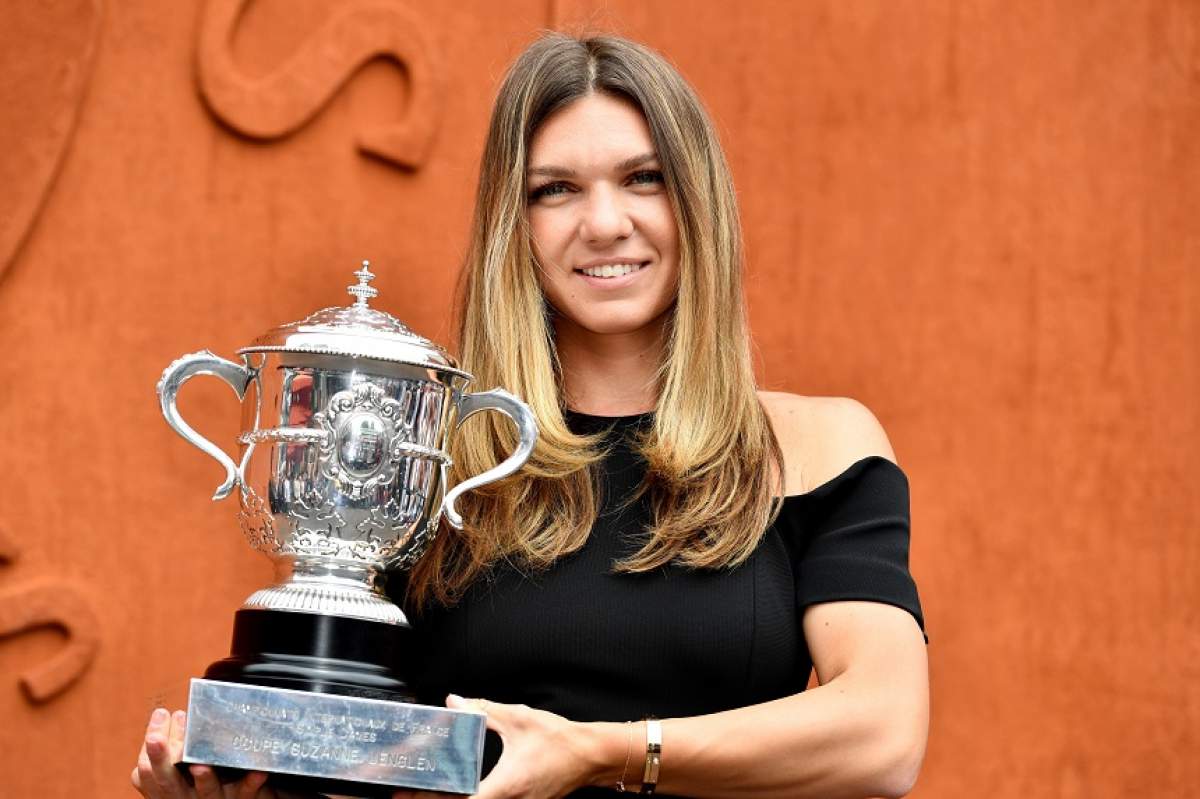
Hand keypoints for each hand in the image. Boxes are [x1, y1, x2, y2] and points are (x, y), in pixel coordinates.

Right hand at [131, 708, 274, 798]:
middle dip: (160, 759)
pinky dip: (250, 782)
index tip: (160, 715)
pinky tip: (258, 771)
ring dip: (204, 778)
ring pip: (206, 791)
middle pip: (168, 783)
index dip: (149, 747)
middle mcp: (185, 797)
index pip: (147, 773)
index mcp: (169, 788)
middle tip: (156, 738)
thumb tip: (172, 716)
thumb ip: (174, 749)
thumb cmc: (201, 784)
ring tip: (200, 766)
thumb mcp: (178, 772)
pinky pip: (245, 793)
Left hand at [392, 695, 606, 798]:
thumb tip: (456, 702)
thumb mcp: (518, 718)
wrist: (590, 755)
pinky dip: (473, 797)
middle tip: (409, 794)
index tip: (408, 795)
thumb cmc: (559, 740)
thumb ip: (483, 710)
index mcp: (505, 786)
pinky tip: (460, 789)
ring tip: (430, 791)